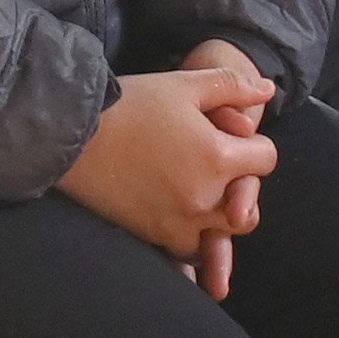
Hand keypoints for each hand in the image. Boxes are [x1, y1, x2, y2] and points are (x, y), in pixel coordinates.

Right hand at [56, 63, 282, 292]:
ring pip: (220, 236)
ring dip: (217, 220)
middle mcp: (204, 199)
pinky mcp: (154, 236)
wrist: (69, 134)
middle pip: (249, 209)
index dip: (254, 146)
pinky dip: (190, 239)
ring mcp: (178, 223)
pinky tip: (179, 218)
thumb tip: (269, 90)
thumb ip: (232, 85)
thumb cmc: (128, 104)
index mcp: (218, 158)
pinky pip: (188, 252)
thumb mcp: (183, 85)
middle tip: (217, 172)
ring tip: (197, 197)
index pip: (266, 160)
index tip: (231, 138)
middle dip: (241, 190)